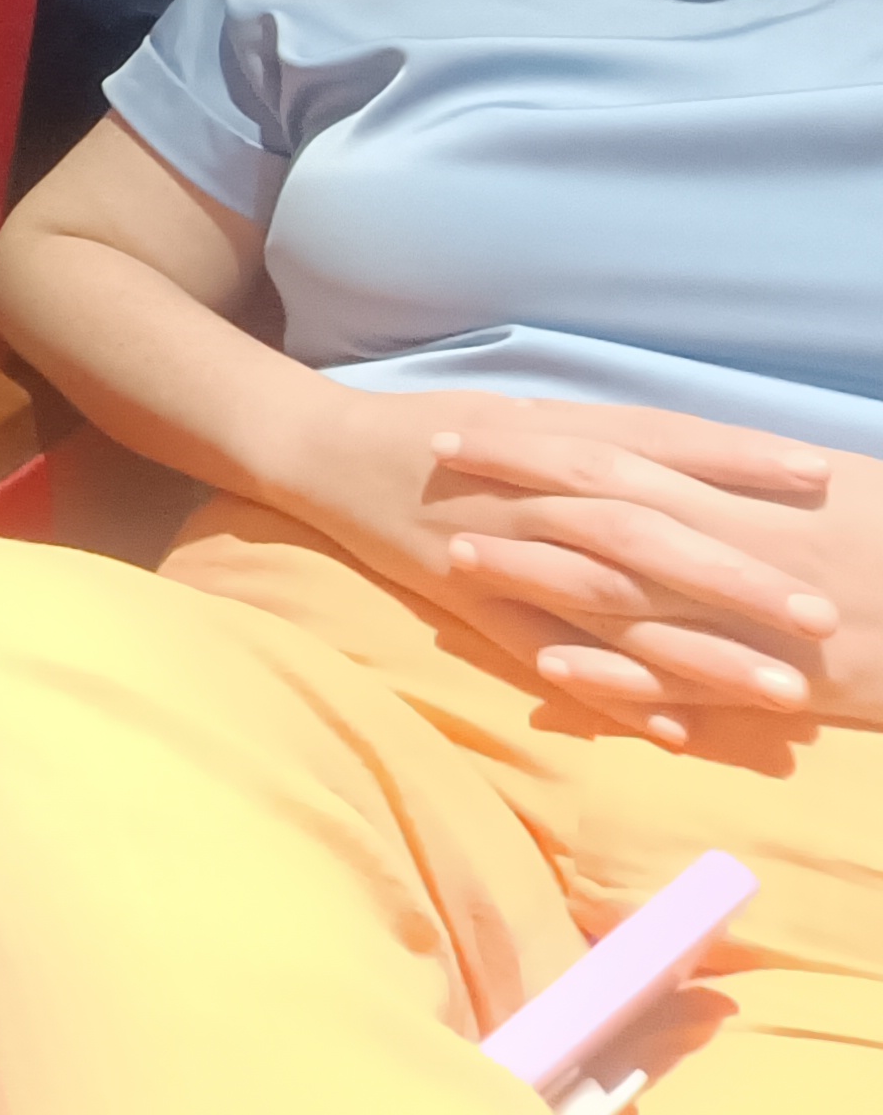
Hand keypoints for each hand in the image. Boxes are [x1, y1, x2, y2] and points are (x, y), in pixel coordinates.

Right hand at [270, 387, 836, 744]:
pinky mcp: (468, 606)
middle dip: (734, 577)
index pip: (657, 445)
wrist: (322, 450)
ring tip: (777, 692)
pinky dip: (608, 695)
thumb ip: (607, 434)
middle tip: (817, 614)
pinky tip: (675, 731)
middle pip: (643, 537)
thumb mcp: (522, 411)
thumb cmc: (435, 427)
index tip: (819, 478)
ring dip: (695, 652)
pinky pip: (544, 656)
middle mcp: (528, 499)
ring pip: (606, 608)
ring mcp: (496, 556)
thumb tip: (707, 449)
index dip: (737, 461)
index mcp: (549, 441)